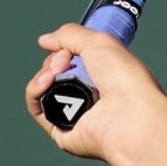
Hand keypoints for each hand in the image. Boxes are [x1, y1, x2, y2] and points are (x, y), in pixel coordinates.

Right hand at [24, 23, 166, 162]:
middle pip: (56, 73)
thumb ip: (70, 35)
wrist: (130, 114)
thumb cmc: (125, 78)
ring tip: (57, 70)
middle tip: (66, 59)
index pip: (74, 61)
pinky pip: (37, 108)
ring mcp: (77, 113)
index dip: (64, 51)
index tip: (67, 47)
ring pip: (43, 89)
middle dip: (54, 61)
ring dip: (44, 74)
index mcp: (106, 77)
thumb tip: (45, 40)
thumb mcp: (100, 42)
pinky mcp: (62, 130)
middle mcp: (92, 96)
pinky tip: (46, 82)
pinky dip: (35, 91)